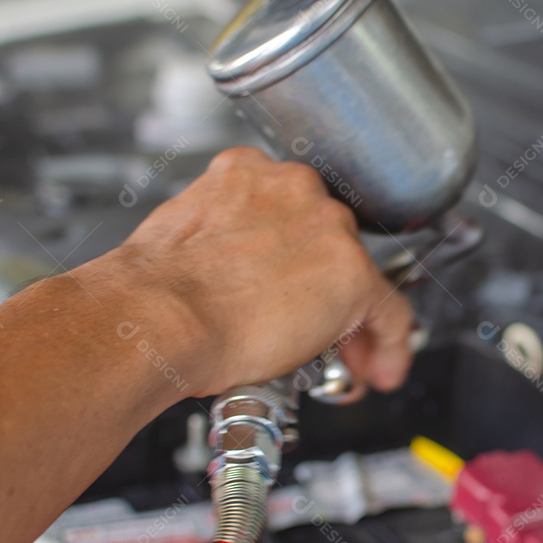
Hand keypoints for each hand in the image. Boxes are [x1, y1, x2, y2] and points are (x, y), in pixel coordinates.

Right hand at [108, 147, 414, 398]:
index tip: (298, 294)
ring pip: (360, 276)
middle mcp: (293, 188)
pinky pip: (389, 311)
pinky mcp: (351, 272)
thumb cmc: (153, 295)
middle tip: (318, 336)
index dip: (300, 264)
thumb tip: (230, 281)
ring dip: (353, 322)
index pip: (292, 216)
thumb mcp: (181, 244)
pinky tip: (379, 368)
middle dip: (327, 294)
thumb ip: (220, 247)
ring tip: (342, 362)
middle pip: (331, 243)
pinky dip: (389, 345)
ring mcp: (326, 226)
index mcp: (245, 174)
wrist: (158, 318)